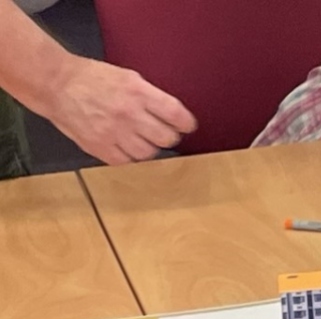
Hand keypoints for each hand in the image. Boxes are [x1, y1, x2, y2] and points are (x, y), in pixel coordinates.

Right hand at [38, 57, 194, 164]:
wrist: (56, 84)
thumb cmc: (91, 78)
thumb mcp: (128, 77)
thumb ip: (151, 96)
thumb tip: (172, 114)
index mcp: (138, 92)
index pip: (176, 114)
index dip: (186, 124)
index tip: (187, 126)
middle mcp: (128, 113)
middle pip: (166, 138)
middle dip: (168, 136)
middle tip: (162, 133)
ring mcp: (113, 132)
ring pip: (148, 153)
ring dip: (149, 148)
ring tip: (141, 140)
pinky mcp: (98, 146)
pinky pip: (125, 162)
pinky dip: (129, 157)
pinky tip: (125, 147)